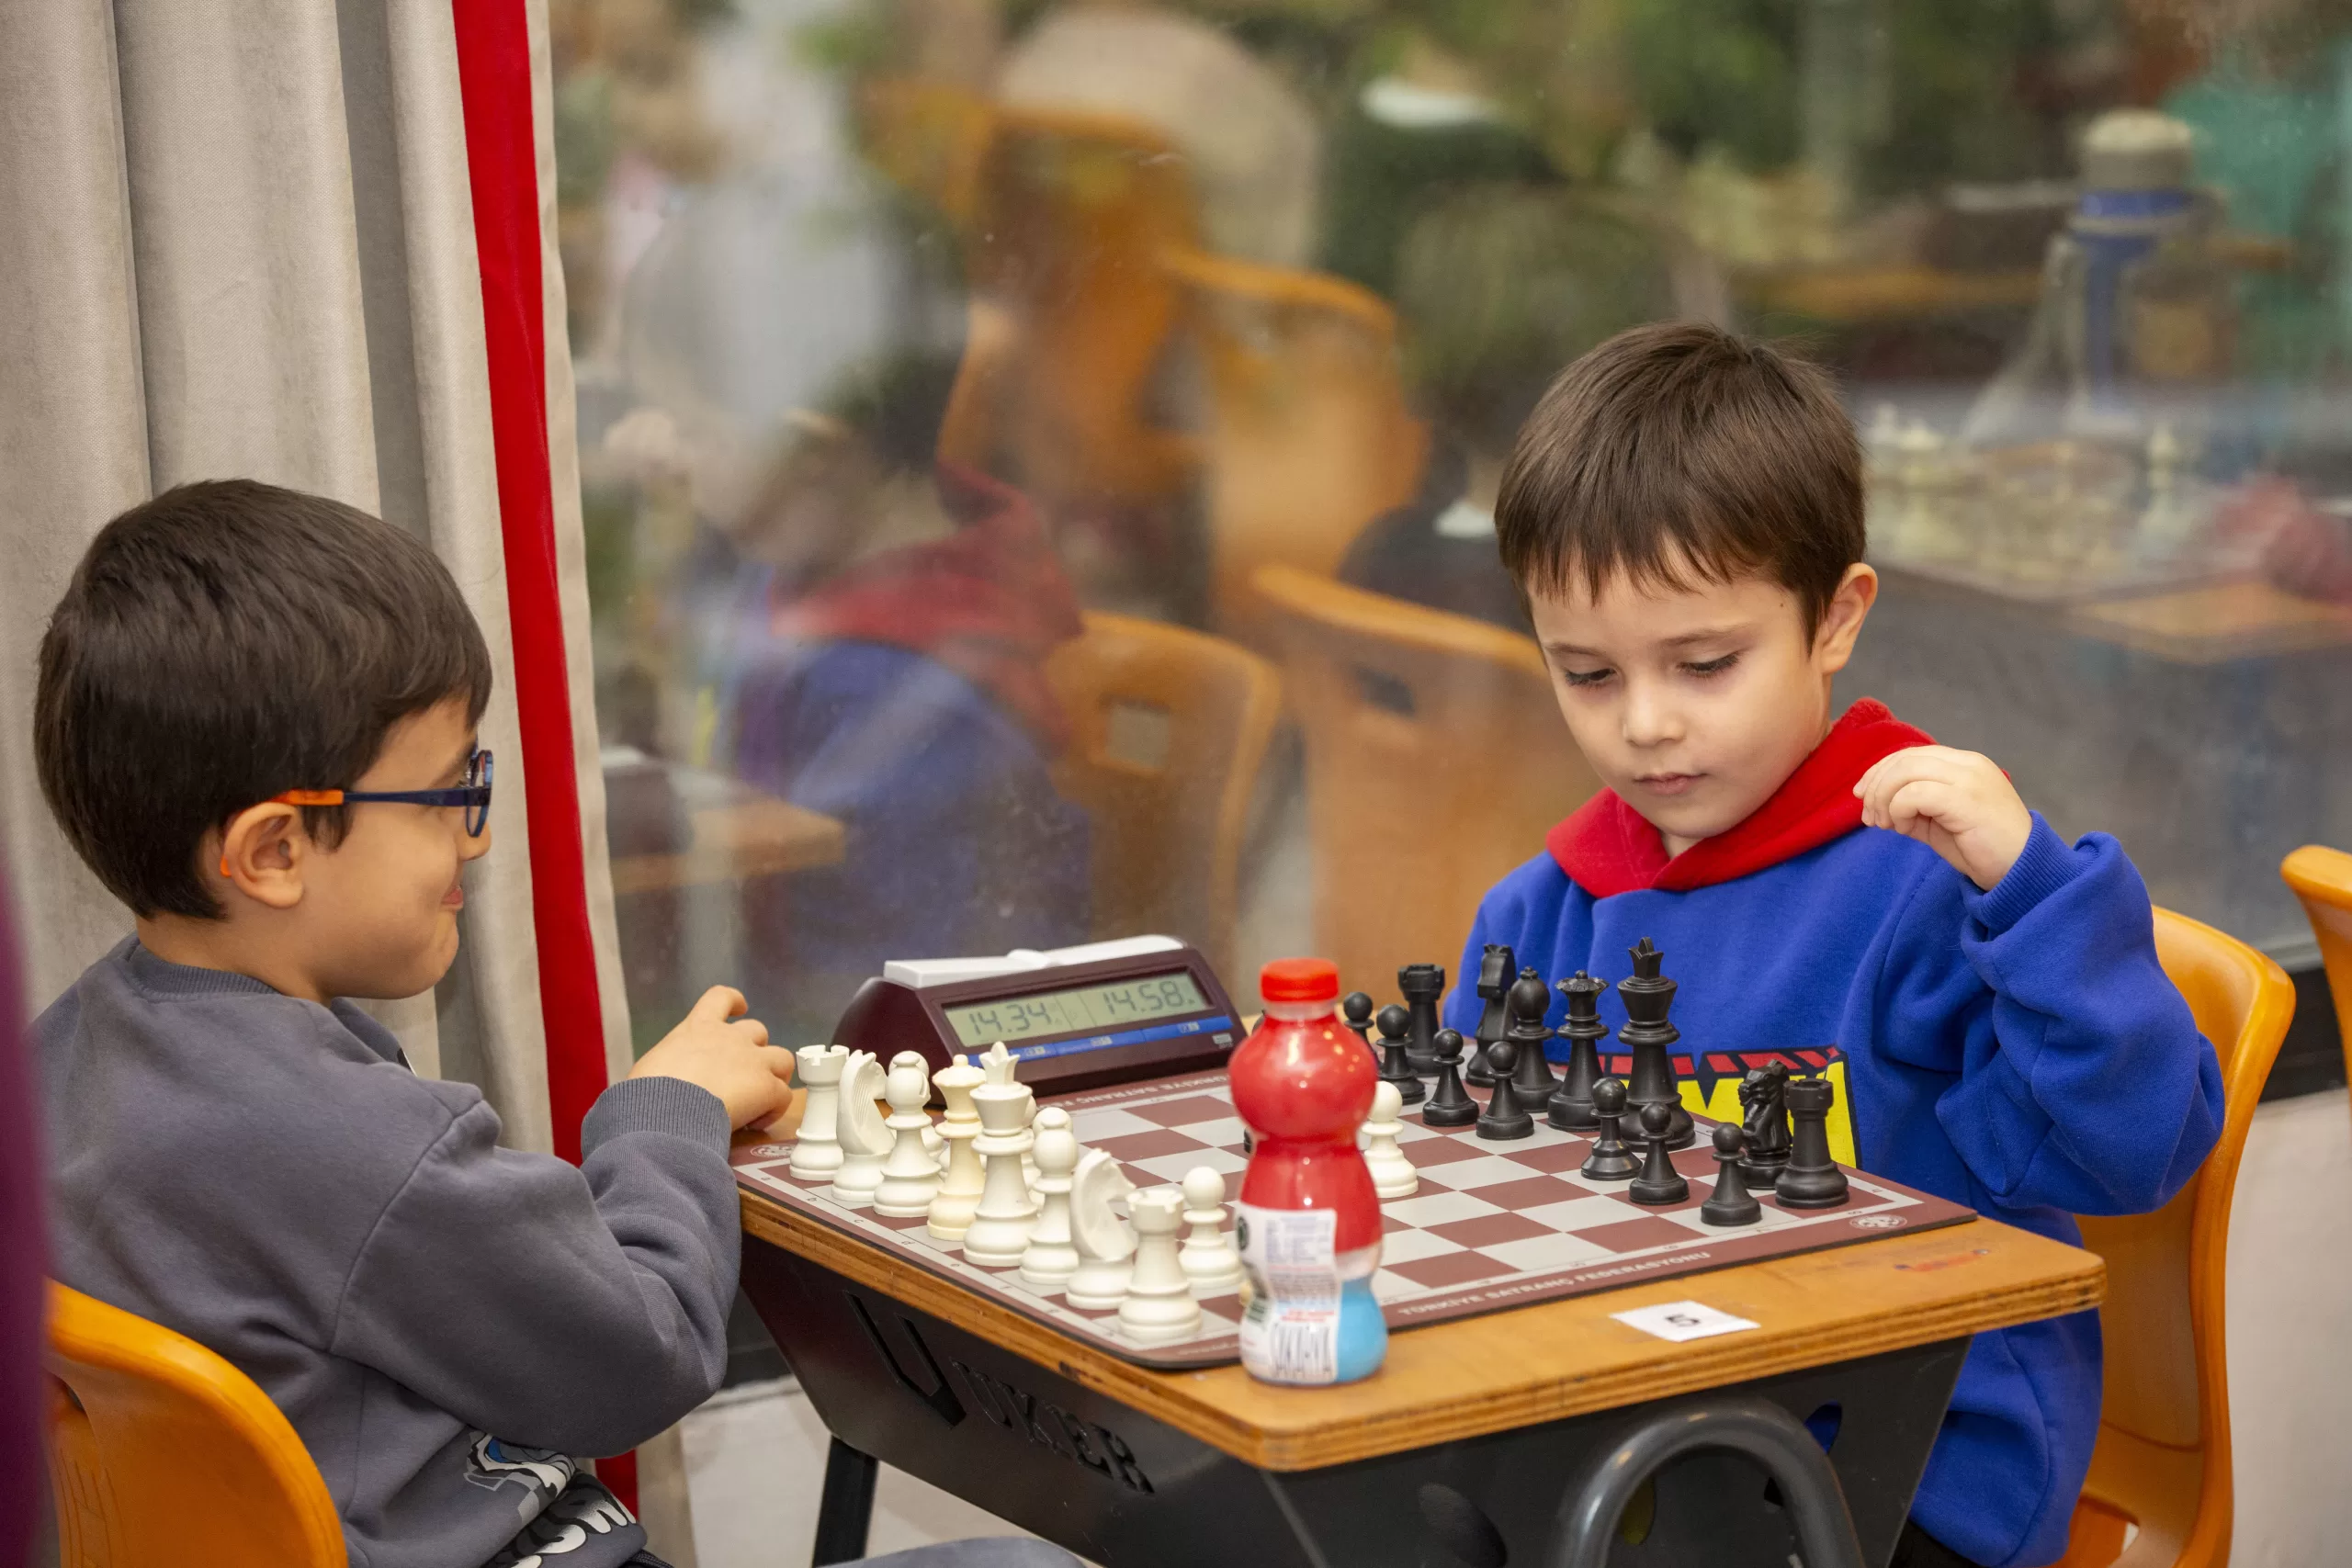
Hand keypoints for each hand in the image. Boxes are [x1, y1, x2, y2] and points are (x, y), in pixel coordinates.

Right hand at [629, 986, 796, 1128]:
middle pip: (758, 1032)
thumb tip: (665, 1088)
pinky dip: (775, 1109)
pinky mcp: (766, 1087)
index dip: (734, 1001)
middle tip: (744, 1076)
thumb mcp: (651, 1068)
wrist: (665, 1111)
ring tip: (763, 1099)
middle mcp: (729, 1038)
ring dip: (775, 1076)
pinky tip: (757, 1123)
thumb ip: (670, 1067)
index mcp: (697, 1029)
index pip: (721, 998)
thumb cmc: (647, 1093)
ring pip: (783, 1059)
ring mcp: (752, 1061)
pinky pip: (783, 1096)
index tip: (740, 1007)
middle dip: (754, 1051)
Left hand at [1853, 745, 2031, 891]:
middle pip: (1904, 759)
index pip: (1911, 754)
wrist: (2021, 872)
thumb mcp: (1940, 822)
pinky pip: (1914, 793)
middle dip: (1876, 786)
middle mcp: (1968, 764)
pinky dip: (1900, 810)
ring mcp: (1969, 778)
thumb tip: (1877, 803)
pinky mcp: (1966, 799)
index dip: (1880, 771)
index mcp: (1964, 764)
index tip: (1862, 795)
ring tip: (1886, 825)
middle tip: (1870, 818)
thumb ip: (1914, 806)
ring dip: (1884, 799)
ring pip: (1905, 771)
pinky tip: (1907, 829)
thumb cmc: (1982, 849)